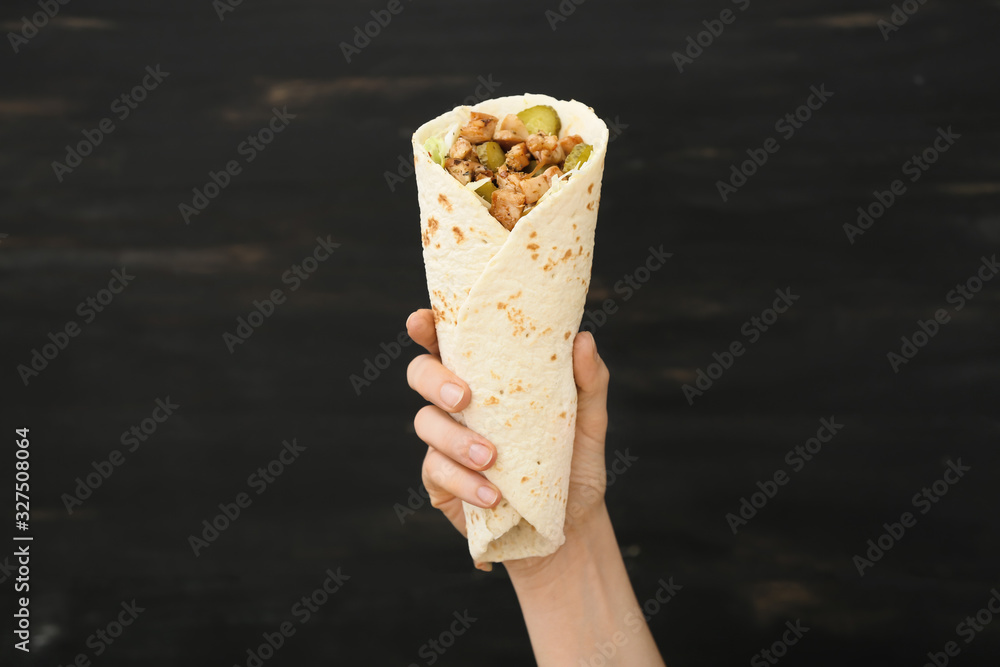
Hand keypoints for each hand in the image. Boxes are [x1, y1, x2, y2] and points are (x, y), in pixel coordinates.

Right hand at [405, 308, 610, 572]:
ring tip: (491, 459)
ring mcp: (445, 442)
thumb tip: (583, 339)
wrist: (571, 524)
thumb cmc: (573, 463)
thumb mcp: (589, 421)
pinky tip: (492, 495)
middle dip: (434, 379)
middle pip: (420, 373)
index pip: (449, 342)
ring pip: (425, 423)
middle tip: (464, 397)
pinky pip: (437, 471)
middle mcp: (459, 404)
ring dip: (456, 439)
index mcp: (487, 377)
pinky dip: (464, 482)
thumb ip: (588, 381)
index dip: (427, 326)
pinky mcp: (442, 482)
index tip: (421, 320)